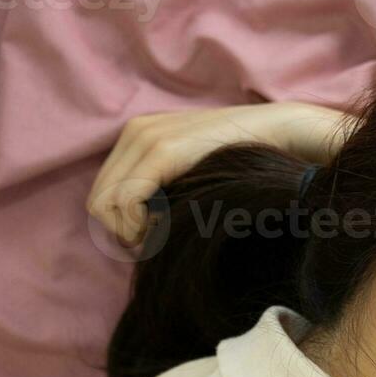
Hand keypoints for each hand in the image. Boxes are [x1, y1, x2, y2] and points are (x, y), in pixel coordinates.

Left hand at [86, 101, 357, 245]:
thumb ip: (170, 186)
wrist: (278, 130)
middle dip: (121, 233)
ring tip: (161, 238)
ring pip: (105, 203)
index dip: (120, 225)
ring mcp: (145, 139)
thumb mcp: (197, 170)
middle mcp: (134, 133)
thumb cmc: (246, 159)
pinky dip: (140, 223)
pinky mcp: (160, 152)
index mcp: (140, 135)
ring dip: (130, 232)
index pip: (104, 191)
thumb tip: (148, 225)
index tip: (151, 240)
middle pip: (97, 200)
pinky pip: (127, 199)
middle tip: (154, 246)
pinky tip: (165, 229)